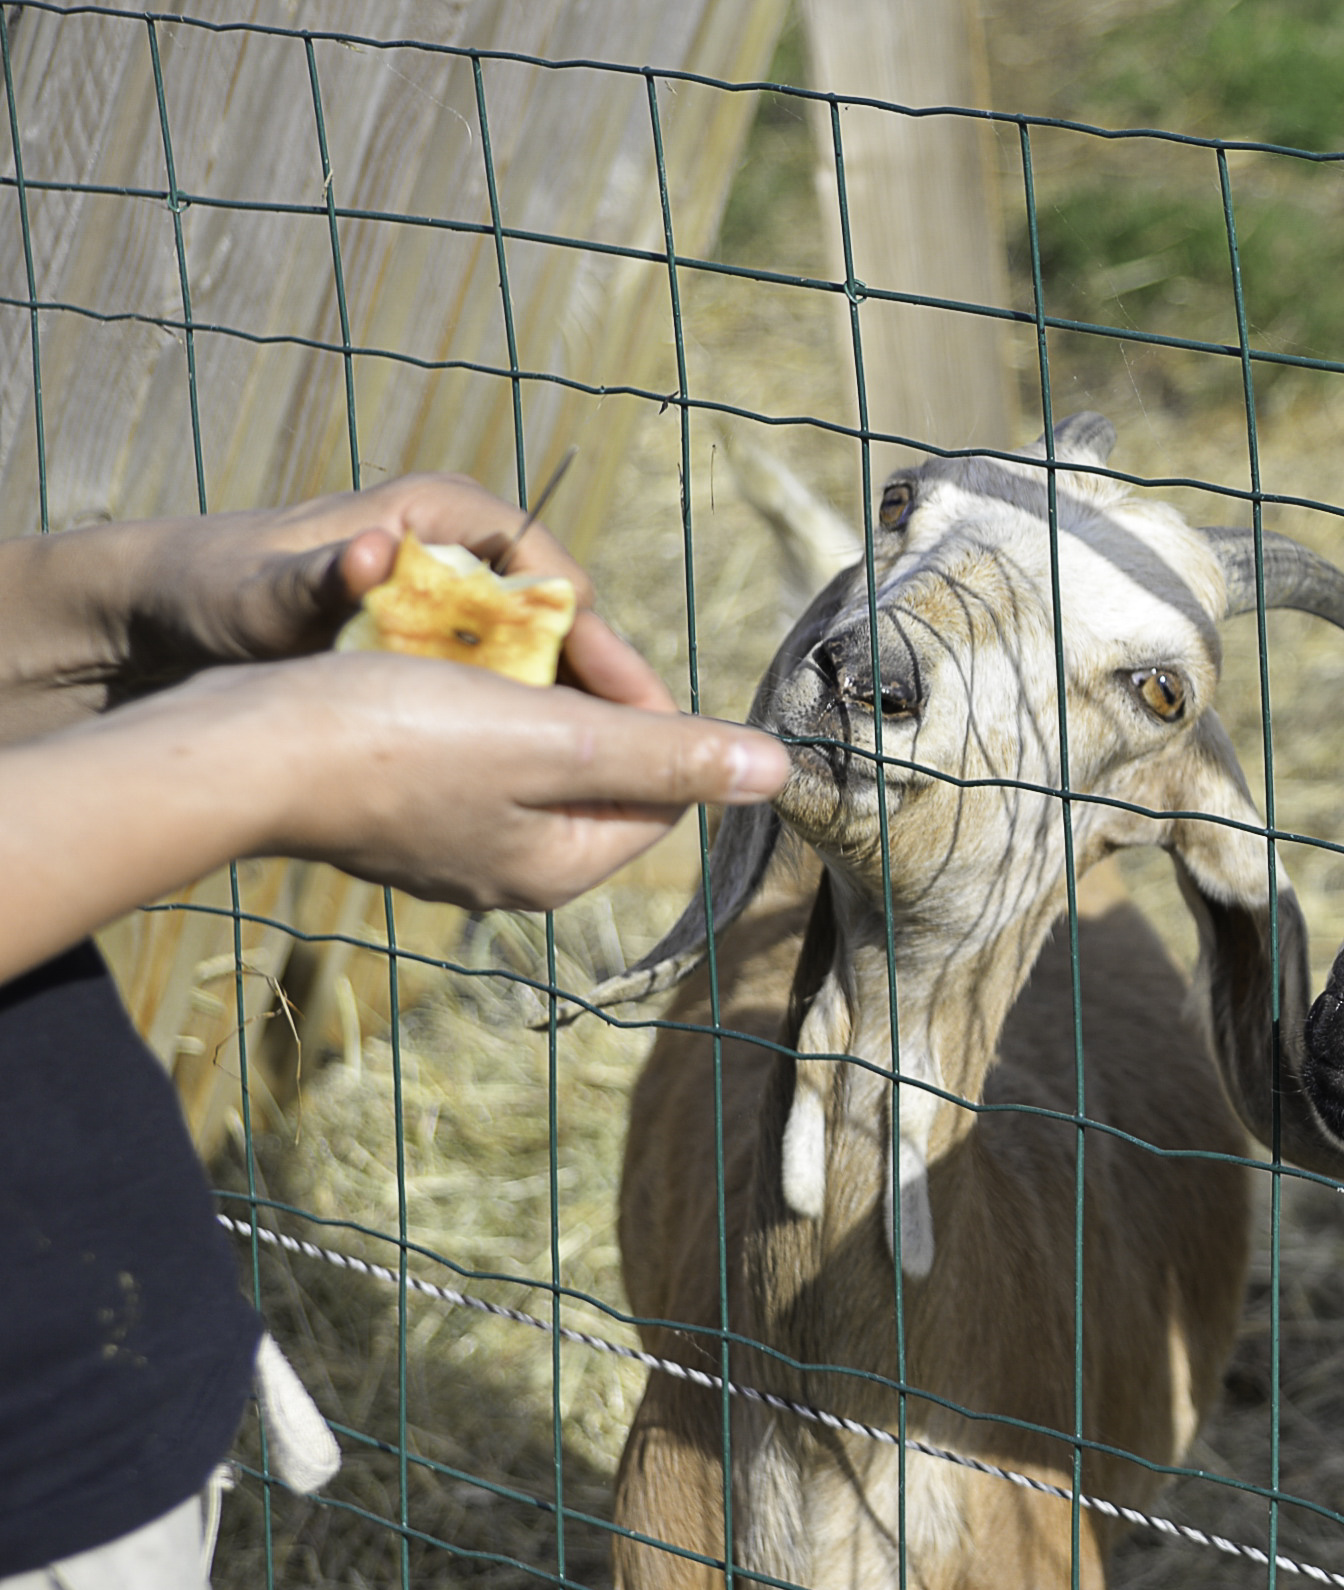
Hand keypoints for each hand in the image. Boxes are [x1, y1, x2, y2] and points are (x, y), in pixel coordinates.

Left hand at [0, 472, 664, 717]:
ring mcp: (454, 596)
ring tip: (593, 785)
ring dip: (563, 722)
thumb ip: (319, 579)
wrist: (157, 616)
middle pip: (563, 629)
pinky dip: (518, 729)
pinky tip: (527, 782)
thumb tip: (376, 550)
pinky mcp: (437, 640)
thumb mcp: (265, 593)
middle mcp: (463, 547)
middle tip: (639, 763)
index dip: (604, 648)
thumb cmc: (211, 591)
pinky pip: (503, 687)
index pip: (562, 580)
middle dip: (596, 696)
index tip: (633, 708)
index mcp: (449, 511)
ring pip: (539, 664)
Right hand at [230, 652, 784, 909]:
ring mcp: (449, 846)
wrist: (239, 747)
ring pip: (528, 755)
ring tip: (487, 649)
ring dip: (524, 694)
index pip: (661, 788)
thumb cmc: (395, 738)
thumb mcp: (556, 739)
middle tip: (545, 636)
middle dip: (586, 698)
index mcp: (561, 867)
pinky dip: (465, 705)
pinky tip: (433, 668)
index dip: (649, 708)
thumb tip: (778, 770)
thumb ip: (667, 752)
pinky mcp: (395, 812)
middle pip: (597, 771)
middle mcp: (511, 873)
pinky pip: (463, 752)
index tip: (602, 645)